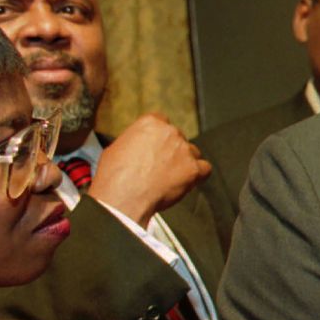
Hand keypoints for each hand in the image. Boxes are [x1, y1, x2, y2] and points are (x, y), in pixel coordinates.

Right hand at [88, 113, 210, 225]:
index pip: (162, 121)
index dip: (159, 136)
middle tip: (160, 165)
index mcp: (150, 123)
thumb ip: (134, 141)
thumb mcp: (116, 148)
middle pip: (178, 137)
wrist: (123, 197)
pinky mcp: (193, 169)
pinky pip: (205, 168)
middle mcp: (170, 133)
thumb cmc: (115, 176)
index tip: (156, 145)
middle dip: (172, 150)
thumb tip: (137, 146)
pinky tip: (188, 180)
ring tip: (170, 176)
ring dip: (185, 162)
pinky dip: (198, 175)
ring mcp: (184, 150)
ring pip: (193, 152)